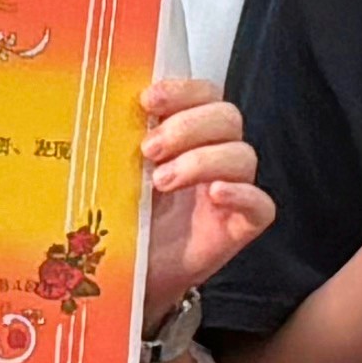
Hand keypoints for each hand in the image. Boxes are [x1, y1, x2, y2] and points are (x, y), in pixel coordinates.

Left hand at [137, 73, 271, 306]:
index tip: (148, 101)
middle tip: (149, 150)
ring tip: (161, 182)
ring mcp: (233, 189)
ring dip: (201, 161)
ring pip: (243, 155)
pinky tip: (215, 195)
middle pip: (227, 117)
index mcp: (189, 133)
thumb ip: (120, 139)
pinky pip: (261, 204)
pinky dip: (241, 194)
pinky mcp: (243, 224)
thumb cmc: (126, 216)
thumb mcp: (118, 171)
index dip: (183, 90)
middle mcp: (216, 155)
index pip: (205, 93)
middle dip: (186, 127)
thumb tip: (100, 108)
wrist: (129, 271)